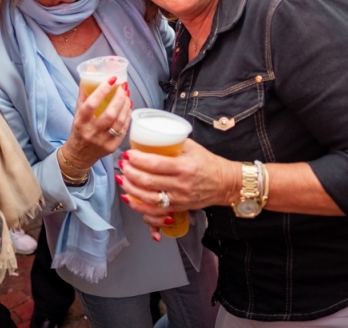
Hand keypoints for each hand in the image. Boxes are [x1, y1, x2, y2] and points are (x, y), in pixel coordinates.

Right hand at [60, 77, 131, 170]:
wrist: (79, 155)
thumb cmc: (79, 129)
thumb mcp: (77, 112)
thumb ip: (84, 92)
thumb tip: (91, 70)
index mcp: (80, 122)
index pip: (91, 104)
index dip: (102, 91)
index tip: (112, 79)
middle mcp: (90, 132)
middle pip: (109, 114)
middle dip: (119, 98)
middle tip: (124, 87)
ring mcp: (102, 142)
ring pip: (119, 122)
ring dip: (125, 107)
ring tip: (127, 96)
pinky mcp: (111, 148)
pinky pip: (123, 130)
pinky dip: (127, 117)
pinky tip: (128, 108)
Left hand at [117, 139, 238, 229]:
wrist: (225, 183)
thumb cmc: (208, 163)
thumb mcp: (192, 147)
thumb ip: (172, 142)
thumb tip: (150, 136)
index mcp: (184, 167)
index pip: (155, 164)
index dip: (138, 159)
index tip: (128, 154)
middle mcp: (181, 185)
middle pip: (148, 182)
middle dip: (130, 173)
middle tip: (122, 165)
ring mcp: (179, 199)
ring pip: (148, 198)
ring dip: (131, 189)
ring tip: (122, 179)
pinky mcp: (178, 208)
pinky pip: (155, 212)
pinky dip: (139, 207)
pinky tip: (130, 199)